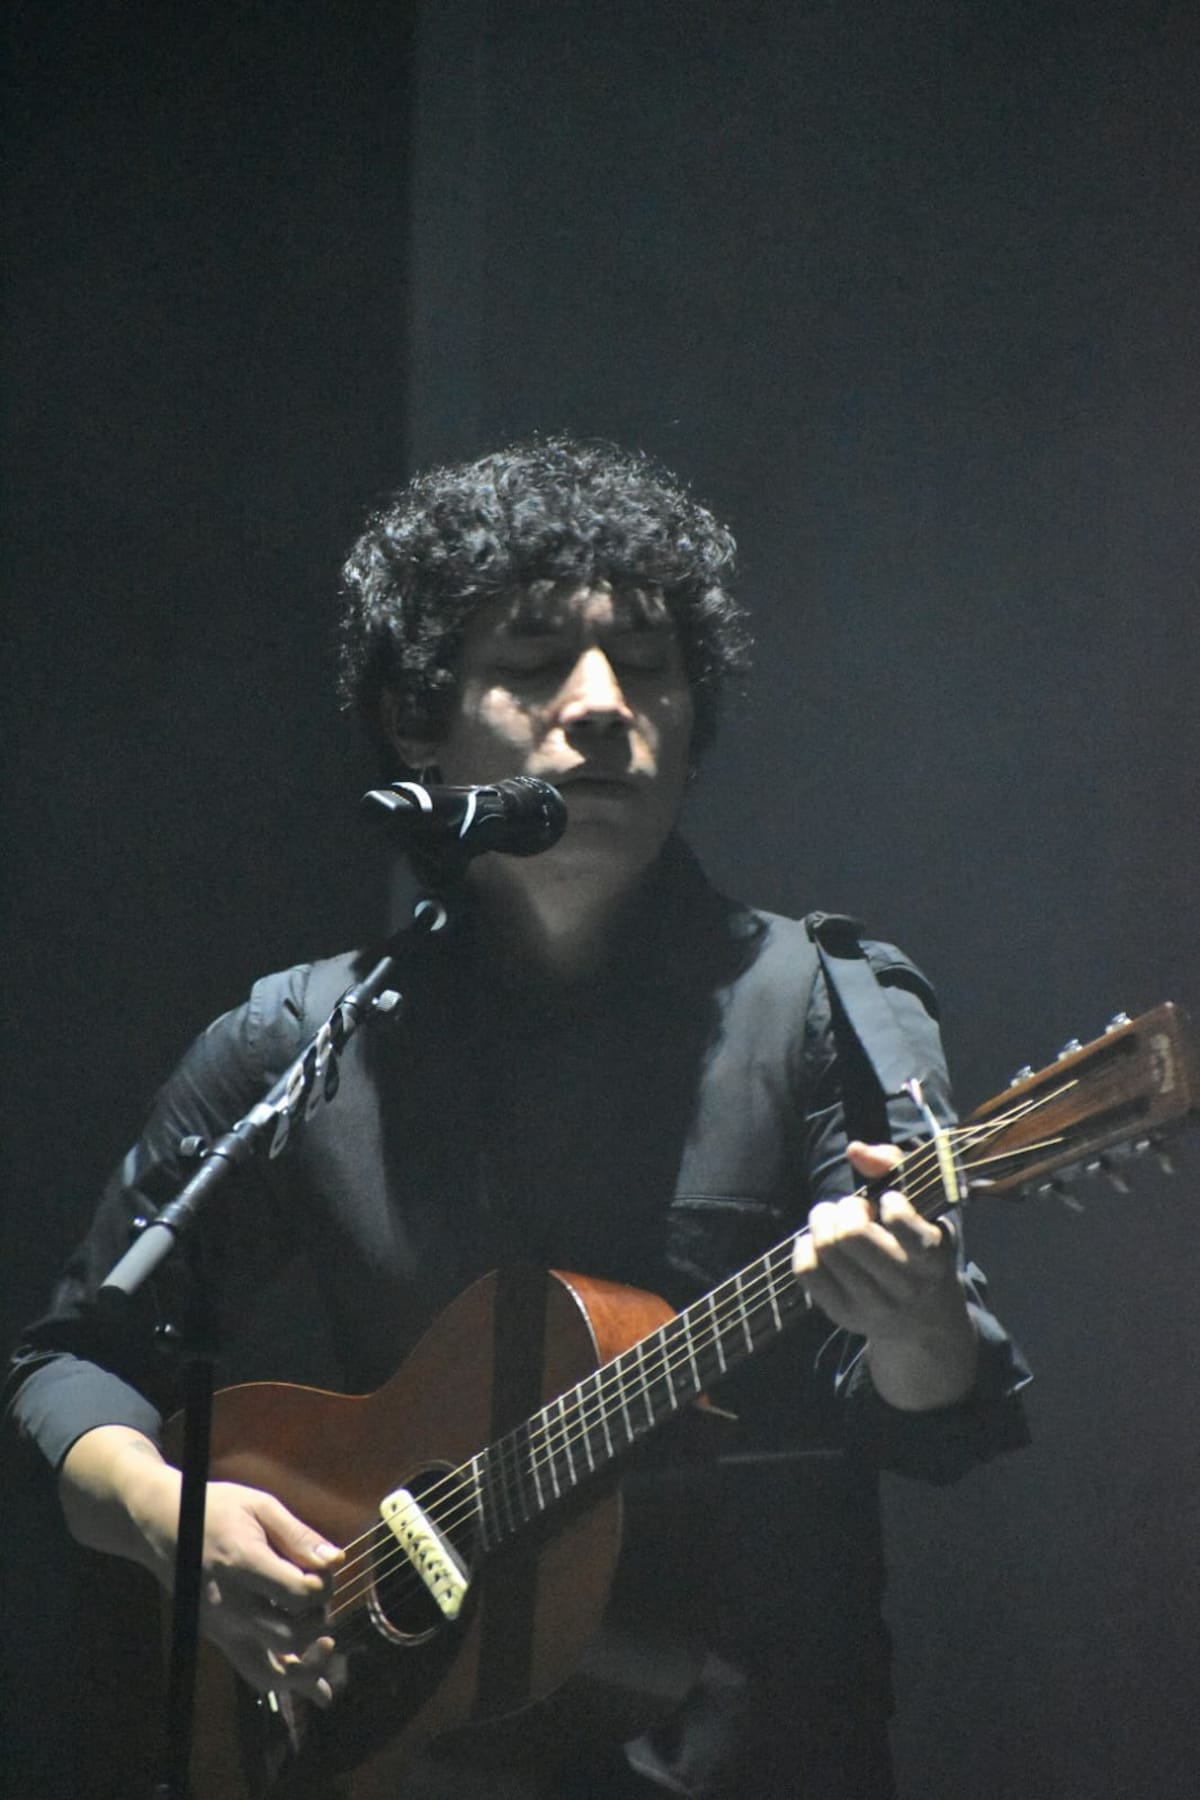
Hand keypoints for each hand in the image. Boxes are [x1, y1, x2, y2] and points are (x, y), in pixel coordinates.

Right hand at [182, 1480, 345, 1705]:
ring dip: (309, 1662)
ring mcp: (222, 1628)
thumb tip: (337, 1560)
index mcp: (242, 1565)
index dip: (323, 1586)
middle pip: (289, 1636)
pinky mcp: (220, 1638)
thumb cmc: (217, 1510)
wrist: (162, 1527)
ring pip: (272, 1672)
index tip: (325, 1570)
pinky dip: (290, 1683)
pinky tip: (318, 1691)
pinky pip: (256, 1673)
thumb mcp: (261, 1507)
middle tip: (319, 1597)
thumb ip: (299, 1536)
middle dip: (318, 1619)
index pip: (297, 1594)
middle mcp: (230, 1605)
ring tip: (326, 1644)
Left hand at [792, 1140, 977, 1408]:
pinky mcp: (843, 1315)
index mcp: (932, 1257)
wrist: (925, 1318)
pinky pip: (807, 1270)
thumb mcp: (926, 1206)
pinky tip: (817, 1241)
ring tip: (836, 1221)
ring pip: (826, 1249)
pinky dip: (805, 1246)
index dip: (889, 1203)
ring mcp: (873, 1306)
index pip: (903, 1226)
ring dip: (824, 1221)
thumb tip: (854, 1150)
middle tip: (854, 1208)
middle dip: (846, 1208)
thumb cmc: (921, 1246)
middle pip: (850, 1235)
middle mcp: (904, 1286)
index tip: (890, 1201)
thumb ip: (895, 1165)